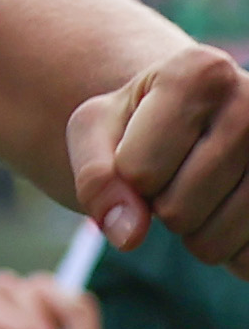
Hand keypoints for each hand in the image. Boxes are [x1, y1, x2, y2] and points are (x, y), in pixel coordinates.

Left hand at [68, 40, 248, 264]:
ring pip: (214, 240)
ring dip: (192, 232)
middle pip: (176, 209)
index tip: (144, 145)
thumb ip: (95, 178)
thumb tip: (128, 234)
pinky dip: (227, 251)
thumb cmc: (140, 123)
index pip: (137, 172)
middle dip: (158, 205)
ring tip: (200, 192)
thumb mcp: (96, 131)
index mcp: (200, 71)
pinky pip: (246, 257)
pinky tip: (227, 213)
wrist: (202, 120)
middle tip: (174, 174)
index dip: (127, 174)